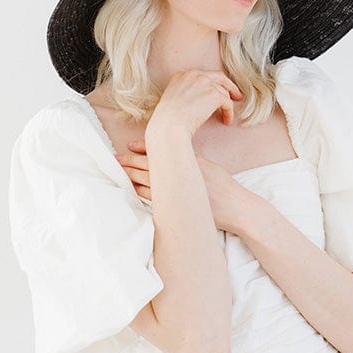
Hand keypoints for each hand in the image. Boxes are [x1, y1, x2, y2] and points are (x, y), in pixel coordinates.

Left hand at [115, 139, 252, 235]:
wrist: (235, 208)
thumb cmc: (224, 186)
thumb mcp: (208, 166)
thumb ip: (191, 160)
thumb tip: (176, 154)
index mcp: (188, 163)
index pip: (161, 153)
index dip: (144, 148)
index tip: (130, 144)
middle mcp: (181, 177)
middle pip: (150, 168)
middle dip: (132, 162)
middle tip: (117, 157)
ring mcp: (177, 194)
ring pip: (149, 183)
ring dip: (133, 177)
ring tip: (120, 172)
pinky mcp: (177, 209)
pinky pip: (154, 200)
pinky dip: (142, 193)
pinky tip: (133, 189)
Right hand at [148, 70, 243, 136]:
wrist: (169, 126)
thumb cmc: (167, 120)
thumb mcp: (173, 99)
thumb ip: (186, 93)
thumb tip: (200, 98)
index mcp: (182, 75)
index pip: (204, 76)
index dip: (213, 84)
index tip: (218, 91)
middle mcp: (194, 75)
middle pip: (219, 77)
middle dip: (229, 86)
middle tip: (236, 96)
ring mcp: (205, 83)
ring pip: (224, 92)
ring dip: (227, 105)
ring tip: (226, 116)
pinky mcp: (214, 94)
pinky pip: (227, 103)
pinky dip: (229, 113)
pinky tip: (226, 121)